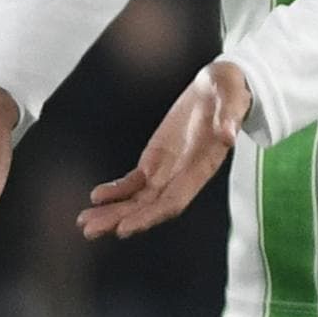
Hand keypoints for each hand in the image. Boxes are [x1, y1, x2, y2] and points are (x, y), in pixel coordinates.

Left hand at [80, 59, 248, 239]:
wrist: (221, 86)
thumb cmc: (230, 92)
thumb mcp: (232, 98)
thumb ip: (230, 117)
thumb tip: (228, 135)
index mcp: (202, 167)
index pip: (173, 201)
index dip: (149, 216)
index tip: (125, 228)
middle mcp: (183, 176)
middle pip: (149, 207)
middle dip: (119, 219)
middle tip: (90, 231)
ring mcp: (167, 170)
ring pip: (137, 199)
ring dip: (111, 212)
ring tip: (84, 223)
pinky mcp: (155, 159)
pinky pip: (133, 182)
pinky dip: (114, 191)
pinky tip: (95, 198)